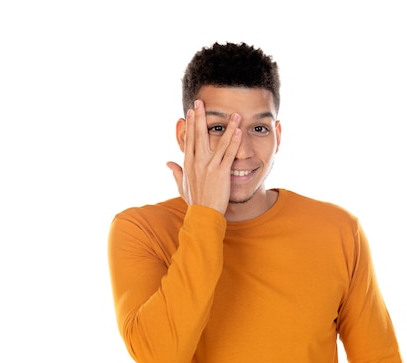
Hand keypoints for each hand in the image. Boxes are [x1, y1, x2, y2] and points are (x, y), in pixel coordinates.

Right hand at [167, 100, 241, 214]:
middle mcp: (197, 162)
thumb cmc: (195, 202)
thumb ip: (176, 172)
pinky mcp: (221, 173)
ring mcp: (209, 167)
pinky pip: (229, 154)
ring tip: (233, 114)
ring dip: (227, 126)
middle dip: (200, 117)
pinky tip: (239, 131)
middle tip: (201, 101)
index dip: (189, 124)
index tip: (190, 111)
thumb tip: (168, 163)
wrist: (203, 216)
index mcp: (188, 164)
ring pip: (217, 142)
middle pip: (199, 135)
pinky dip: (234, 142)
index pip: (189, 139)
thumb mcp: (182, 186)